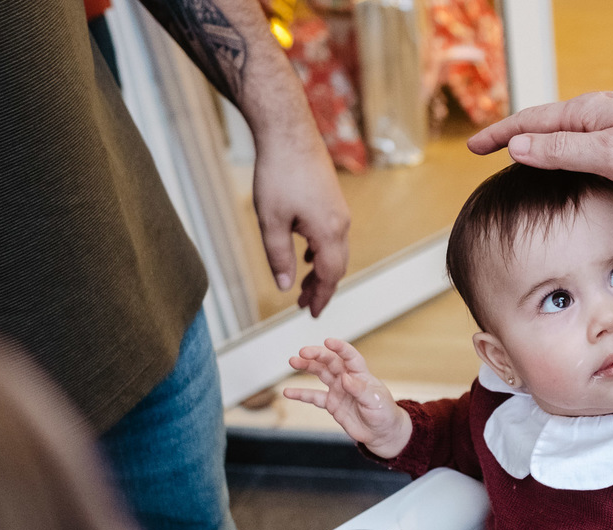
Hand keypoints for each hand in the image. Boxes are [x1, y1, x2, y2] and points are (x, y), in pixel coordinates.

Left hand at [252, 130, 350, 317]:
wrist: (289, 132)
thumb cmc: (278, 174)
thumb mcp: (271, 221)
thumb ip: (278, 256)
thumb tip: (284, 287)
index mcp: (328, 233)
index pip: (330, 276)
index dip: (321, 297)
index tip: (311, 314)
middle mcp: (340, 224)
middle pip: (336, 266)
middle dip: (321, 288)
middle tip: (303, 305)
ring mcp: (338, 211)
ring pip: (335, 251)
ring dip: (321, 271)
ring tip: (302, 284)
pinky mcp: (332, 200)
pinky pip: (332, 235)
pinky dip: (321, 252)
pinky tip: (306, 254)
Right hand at [283, 339, 410, 457]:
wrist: (381, 433)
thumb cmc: (384, 414)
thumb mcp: (376, 401)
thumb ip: (360, 389)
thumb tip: (345, 377)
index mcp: (361, 375)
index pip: (350, 357)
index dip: (340, 348)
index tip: (328, 342)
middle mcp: (348, 379)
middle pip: (330, 362)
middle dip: (317, 355)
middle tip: (302, 352)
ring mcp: (338, 390)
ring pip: (320, 374)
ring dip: (307, 366)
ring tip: (293, 361)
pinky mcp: (332, 404)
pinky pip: (314, 397)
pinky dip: (301, 394)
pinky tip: (288, 392)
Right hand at [467, 91, 612, 189]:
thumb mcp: (606, 154)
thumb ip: (561, 151)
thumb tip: (517, 147)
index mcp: (583, 114)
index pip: (528, 123)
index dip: (499, 136)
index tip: (473, 148)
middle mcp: (593, 111)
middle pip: (541, 123)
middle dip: (512, 136)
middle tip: (486, 151)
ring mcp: (610, 119)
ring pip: (561, 130)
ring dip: (536, 142)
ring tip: (519, 157)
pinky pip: (580, 137)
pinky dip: (561, 147)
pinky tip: (567, 159)